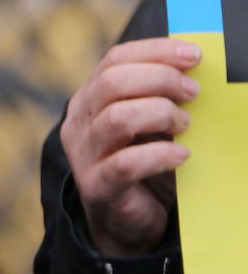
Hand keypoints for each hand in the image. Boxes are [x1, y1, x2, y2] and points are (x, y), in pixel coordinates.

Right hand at [61, 37, 199, 255]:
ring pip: (118, 118)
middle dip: (161, 80)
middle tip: (192, 93)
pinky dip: (161, 155)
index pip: (114, 60)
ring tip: (185, 126)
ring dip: (161, 115)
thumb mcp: (148, 124)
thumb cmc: (144, 165)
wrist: (126, 221)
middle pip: (112, 82)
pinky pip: (126, 163)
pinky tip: (182, 156)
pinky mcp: (97, 186)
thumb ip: (158, 97)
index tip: (194, 56)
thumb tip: (194, 70)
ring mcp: (84, 154)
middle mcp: (79, 122)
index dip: (155, 52)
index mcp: (89, 99)